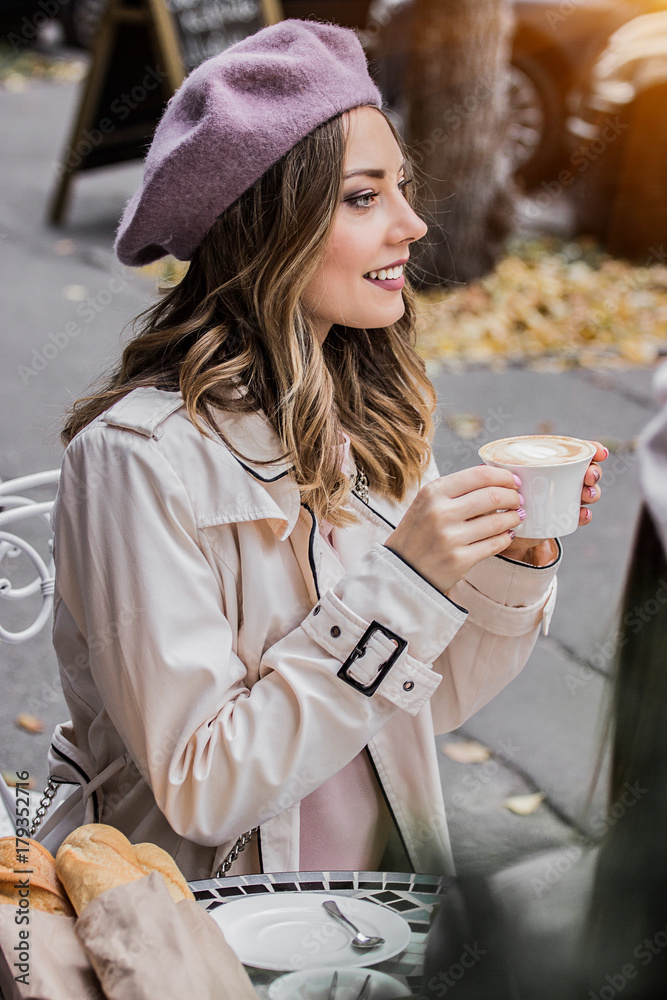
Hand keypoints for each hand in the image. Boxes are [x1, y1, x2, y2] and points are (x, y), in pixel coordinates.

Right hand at [384, 465, 522, 593]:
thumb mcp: (426, 503)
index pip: (479, 475)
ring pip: (498, 521)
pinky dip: (506, 537)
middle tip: (518, 500)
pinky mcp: (460, 560)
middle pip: (493, 496)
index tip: (514, 481)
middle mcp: (440, 512)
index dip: (504, 476)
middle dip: (513, 496)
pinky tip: (507, 534)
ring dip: (514, 517)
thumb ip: (455, 489)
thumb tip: (490, 475)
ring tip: (516, 516)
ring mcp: (450, 538)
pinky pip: (495, 544)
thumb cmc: (417, 534)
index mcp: (432, 493)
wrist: (400, 569)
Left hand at [502, 440, 607, 564]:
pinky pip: (580, 515)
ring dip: (593, 492)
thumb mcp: (499, 482)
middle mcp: (562, 478)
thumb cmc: (502, 497)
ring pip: (588, 492)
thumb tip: (483, 467)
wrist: (503, 528)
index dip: (591, 449)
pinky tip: (582, 515)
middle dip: (594, 472)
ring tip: (586, 495)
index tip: (600, 452)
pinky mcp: (564, 518)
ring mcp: (565, 498)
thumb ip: (494, 474)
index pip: (575, 452)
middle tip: (589, 476)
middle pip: (587, 471)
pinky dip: (584, 515)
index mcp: (550, 464)